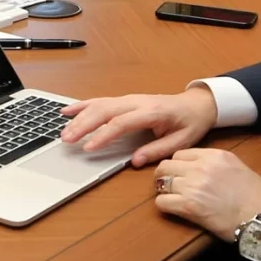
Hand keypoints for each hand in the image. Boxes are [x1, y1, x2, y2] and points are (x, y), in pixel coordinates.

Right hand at [59, 87, 217, 166]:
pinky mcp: (125, 100)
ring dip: (80, 117)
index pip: (121, 123)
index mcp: (152, 112)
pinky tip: (67, 111)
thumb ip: (157, 151)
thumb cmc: (190, 123)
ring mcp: (130, 99)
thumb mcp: (181, 142)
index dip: (103, 135)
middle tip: (67, 140)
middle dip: (83, 125)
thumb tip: (135, 161)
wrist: (197, 104)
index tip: (88, 147)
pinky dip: (83, 105)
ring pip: (99, 104)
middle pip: (105, 110)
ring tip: (64, 132)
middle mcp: (137, 102)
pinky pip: (101, 101)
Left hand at [153, 149, 260, 240]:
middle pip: (166, 166)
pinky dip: (164, 205)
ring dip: (164, 191)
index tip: (178, 174)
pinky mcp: (188, 206)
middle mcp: (201, 167)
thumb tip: (196, 167)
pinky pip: (161, 202)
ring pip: (160, 183)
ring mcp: (193, 186)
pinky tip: (174, 209)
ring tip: (172, 198)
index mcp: (214, 155)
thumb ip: (215, 163)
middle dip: (165, 176)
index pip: (180, 154)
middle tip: (169, 186)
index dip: (177, 165)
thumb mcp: (236, 166)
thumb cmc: (255, 196)